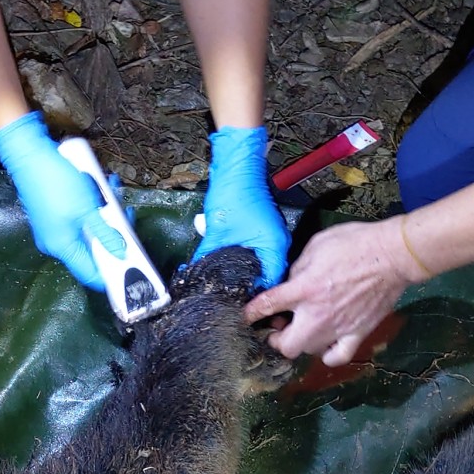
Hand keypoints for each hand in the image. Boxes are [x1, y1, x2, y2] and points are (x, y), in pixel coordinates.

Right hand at [0, 111, 122, 288]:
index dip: (112, 272)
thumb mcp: (89, 211)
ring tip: (111, 191)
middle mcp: (56, 243)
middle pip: (93, 249)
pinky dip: (91, 207)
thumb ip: (107, 235)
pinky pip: (79, 218)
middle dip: (112, 232)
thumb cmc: (57, 183)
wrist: (30, 155)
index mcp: (62, 248)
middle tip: (126, 215)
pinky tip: (99, 187)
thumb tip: (122, 254)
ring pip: (88, 230)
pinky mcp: (54, 214)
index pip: (90, 274)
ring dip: (104, 214)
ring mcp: (54, 228)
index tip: (131, 263)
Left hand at [194, 125, 287, 287]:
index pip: (271, 283)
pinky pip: (259, 255)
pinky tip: (233, 270)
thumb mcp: (216, 231)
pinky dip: (247, 264)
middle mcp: (277, 243)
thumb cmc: (233, 192)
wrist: (237, 165)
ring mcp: (271, 237)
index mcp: (274, 245)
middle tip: (235, 303)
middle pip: (269, 277)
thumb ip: (207, 257)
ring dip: (249, 277)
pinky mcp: (263, 231)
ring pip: (263, 266)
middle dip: (252, 290)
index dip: (257, 298)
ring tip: (233, 291)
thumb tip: (195, 277)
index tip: (242, 308)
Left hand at [244, 218, 421, 367]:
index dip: (251, 312)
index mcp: (304, 289)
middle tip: (278, 325)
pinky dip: (327, 355)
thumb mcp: (316, 245)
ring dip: (301, 341)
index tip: (246, 316)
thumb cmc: (354, 244)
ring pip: (309, 352)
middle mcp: (318, 315)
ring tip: (304, 327)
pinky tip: (325, 344)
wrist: (392, 255)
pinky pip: (337, 357)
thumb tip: (290, 281)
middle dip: (276, 339)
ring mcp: (338, 328)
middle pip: (285, 345)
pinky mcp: (357, 334)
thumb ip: (297, 267)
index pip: (267, 305)